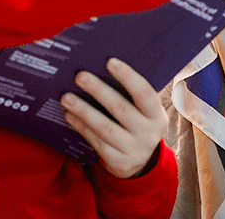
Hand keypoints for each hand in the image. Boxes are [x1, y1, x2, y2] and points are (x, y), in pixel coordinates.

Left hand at [61, 58, 167, 178]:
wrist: (141, 161)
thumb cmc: (140, 123)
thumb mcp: (146, 111)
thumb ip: (134, 95)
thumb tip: (106, 68)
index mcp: (157, 114)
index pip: (144, 92)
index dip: (128, 76)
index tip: (110, 61)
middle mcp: (148, 132)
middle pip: (121, 109)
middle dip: (99, 90)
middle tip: (80, 76)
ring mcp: (133, 149)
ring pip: (105, 127)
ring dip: (84, 111)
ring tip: (67, 98)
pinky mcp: (117, 162)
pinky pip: (96, 142)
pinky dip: (82, 127)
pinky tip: (70, 115)